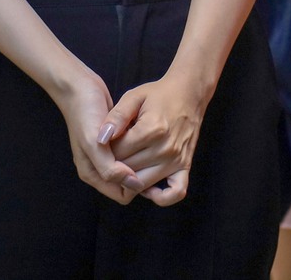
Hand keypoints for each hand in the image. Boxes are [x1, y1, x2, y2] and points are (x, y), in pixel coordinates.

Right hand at [51, 68, 144, 205]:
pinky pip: (132, 156)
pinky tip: (143, 137)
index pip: (122, 195)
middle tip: (149, 152)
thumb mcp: (93, 142)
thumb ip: (109, 168)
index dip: (136, 185)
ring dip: (141, 161)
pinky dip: (139, 150)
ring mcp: (107, 156)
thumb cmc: (84, 112)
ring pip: (132, 170)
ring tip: (147, 144)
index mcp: (91, 173)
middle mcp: (99, 169)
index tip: (145, 165)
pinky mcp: (114, 143)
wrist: (79, 86)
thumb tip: (133, 185)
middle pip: (129, 185)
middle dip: (140, 173)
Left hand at [101, 72, 207, 205]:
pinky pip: (176, 192)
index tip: (105, 141)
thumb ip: (116, 117)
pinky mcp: (185, 165)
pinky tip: (148, 188)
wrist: (189, 92)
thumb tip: (101, 138)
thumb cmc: (159, 94)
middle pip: (129, 169)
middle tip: (111, 153)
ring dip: (129, 178)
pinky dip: (162, 197)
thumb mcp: (134, 97)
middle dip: (115, 163)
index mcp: (151, 129)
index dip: (106, 149)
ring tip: (123, 165)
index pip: (119, 152)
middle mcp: (166, 148)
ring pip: (144, 183)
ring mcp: (177, 159)